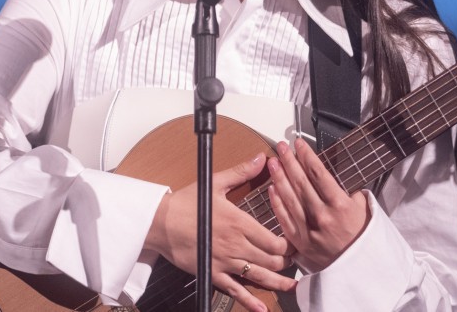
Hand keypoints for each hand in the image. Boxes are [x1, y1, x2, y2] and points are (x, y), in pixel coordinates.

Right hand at [145, 153, 296, 311]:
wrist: (159, 223)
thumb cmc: (186, 203)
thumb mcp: (215, 183)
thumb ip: (242, 172)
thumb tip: (261, 158)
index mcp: (239, 223)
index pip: (274, 240)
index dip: (289, 244)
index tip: (296, 242)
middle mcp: (235, 245)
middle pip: (271, 260)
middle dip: (287, 262)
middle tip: (296, 260)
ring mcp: (224, 262)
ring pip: (259, 276)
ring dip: (278, 282)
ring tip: (292, 285)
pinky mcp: (213, 274)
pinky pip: (234, 291)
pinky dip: (249, 302)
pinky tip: (261, 309)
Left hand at [267, 138, 368, 271]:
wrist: (360, 268)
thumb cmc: (362, 236)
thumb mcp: (363, 208)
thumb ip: (347, 190)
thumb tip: (331, 177)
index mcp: (340, 204)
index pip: (318, 173)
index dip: (306, 156)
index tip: (298, 143)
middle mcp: (323, 215)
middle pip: (301, 182)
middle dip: (290, 162)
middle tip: (281, 147)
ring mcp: (309, 229)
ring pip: (290, 198)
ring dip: (279, 178)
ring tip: (272, 162)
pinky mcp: (300, 242)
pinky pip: (285, 219)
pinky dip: (277, 203)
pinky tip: (271, 188)